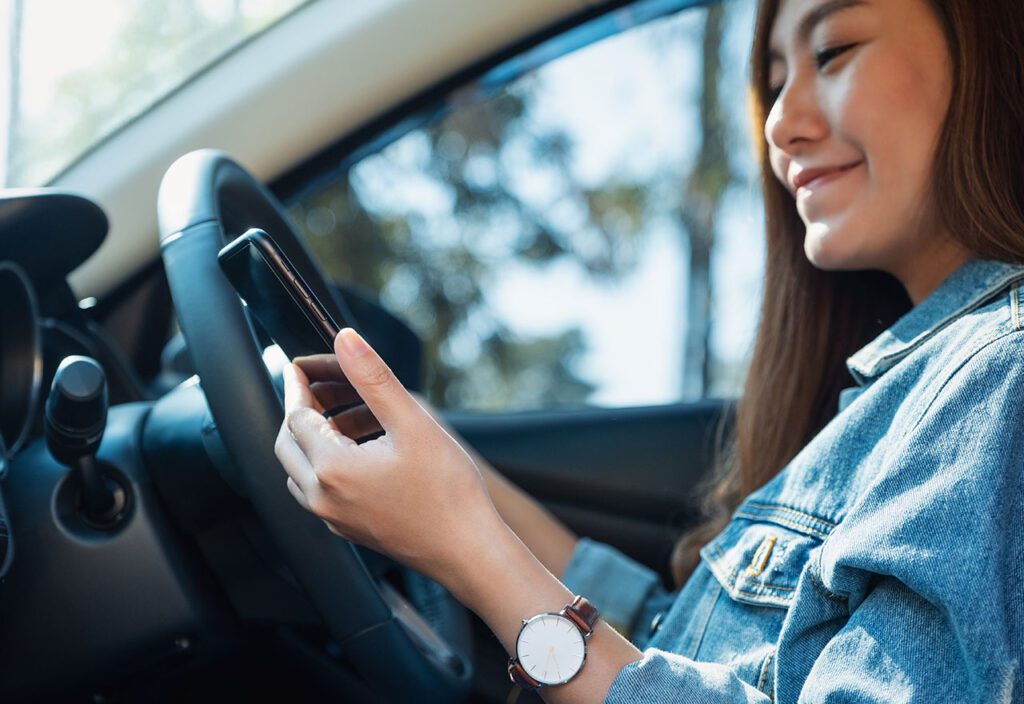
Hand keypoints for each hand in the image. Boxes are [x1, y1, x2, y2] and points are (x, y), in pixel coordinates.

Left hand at [275, 328, 500, 582]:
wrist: (468, 551)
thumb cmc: (448, 490)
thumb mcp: (412, 422)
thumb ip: (373, 377)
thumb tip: (345, 339)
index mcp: (331, 469)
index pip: (296, 414)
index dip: (299, 384)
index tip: (304, 363)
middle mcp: (321, 498)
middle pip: (288, 442)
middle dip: (299, 409)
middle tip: (319, 384)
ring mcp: (332, 518)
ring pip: (299, 469)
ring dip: (310, 437)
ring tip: (341, 414)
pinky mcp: (348, 529)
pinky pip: (318, 490)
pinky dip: (325, 462)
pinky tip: (358, 450)